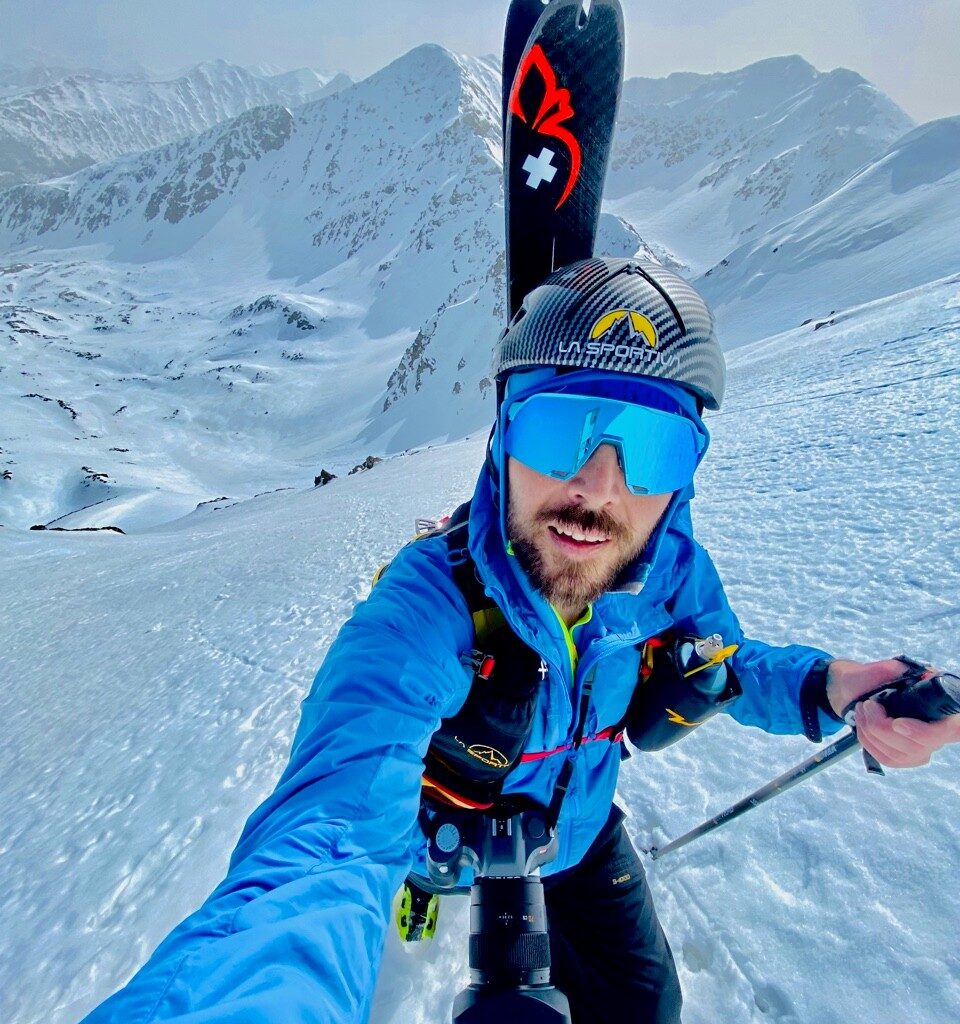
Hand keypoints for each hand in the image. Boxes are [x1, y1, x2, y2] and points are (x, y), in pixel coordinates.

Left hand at [826, 658, 959, 767]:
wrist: (853, 689)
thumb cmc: (872, 678)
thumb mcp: (880, 668)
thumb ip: (893, 669)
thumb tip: (909, 674)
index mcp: (941, 708)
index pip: (954, 729)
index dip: (927, 732)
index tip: (897, 723)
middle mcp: (938, 732)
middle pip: (918, 746)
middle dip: (883, 727)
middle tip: (867, 705)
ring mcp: (923, 748)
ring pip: (900, 754)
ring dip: (872, 732)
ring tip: (861, 710)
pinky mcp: (905, 758)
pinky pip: (887, 758)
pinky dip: (869, 741)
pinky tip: (862, 725)